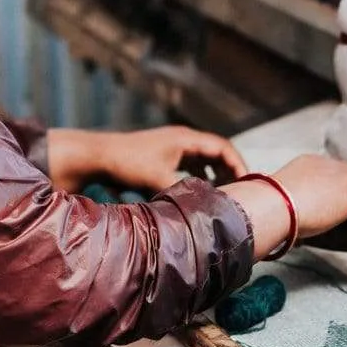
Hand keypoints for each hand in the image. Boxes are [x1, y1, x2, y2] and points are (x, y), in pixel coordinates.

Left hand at [48, 126, 246, 193]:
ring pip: (205, 158)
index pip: (223, 147)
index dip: (239, 164)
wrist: (99, 156)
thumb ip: (184, 191)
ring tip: (226, 193)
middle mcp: (183, 139)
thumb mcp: (158, 178)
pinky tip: (201, 191)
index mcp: (186, 139)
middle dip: (231, 170)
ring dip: (217, 174)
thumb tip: (204, 207)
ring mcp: (174, 146)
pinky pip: (192, 164)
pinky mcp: (165, 155)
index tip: (248, 183)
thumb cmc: (127, 162)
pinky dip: (202, 176)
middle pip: (217, 152)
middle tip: (242, 191)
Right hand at [223, 154, 346, 259]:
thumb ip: (289, 200)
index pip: (337, 169)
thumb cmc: (271, 205)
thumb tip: (287, 217)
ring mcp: (345, 180)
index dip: (343, 183)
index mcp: (311, 163)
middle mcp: (330, 167)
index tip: (341, 196)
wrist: (275, 205)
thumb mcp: (281, 194)